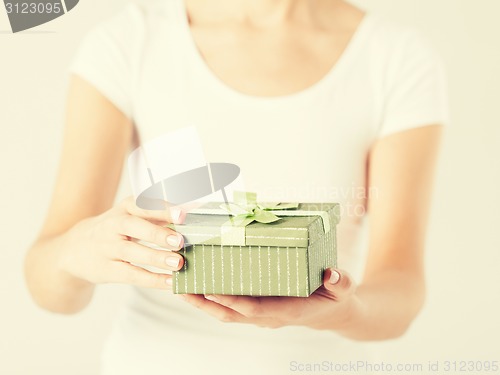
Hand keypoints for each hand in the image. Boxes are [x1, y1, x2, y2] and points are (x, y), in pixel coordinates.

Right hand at [59, 197, 185, 288]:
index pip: (143, 205)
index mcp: (125, 207)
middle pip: (134, 227)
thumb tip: (194, 213)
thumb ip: (160, 215)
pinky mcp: (106, 270)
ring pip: (132, 253)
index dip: (163, 209)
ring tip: (179, 263)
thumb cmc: (117, 229)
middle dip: (157, 233)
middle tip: (179, 240)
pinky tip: (170, 282)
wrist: (74, 249)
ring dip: (157, 258)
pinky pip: (131, 275)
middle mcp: (113, 225)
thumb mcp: (132, 215)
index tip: (184, 214)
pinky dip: (152, 279)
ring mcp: (107, 248)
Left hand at [181, 269, 360, 329]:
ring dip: (204, 302)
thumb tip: (332, 273)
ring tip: (182, 287)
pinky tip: (201, 286)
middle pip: (231, 314)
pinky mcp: (259, 309)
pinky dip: (214, 299)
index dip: (232, 301)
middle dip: (205, 303)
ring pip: (227, 312)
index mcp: (288, 310)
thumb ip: (340, 282)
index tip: (211, 291)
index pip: (254, 309)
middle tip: (182, 288)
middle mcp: (270, 315)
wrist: (334, 312)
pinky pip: (232, 307)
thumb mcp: (343, 289)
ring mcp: (263, 314)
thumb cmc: (335, 297)